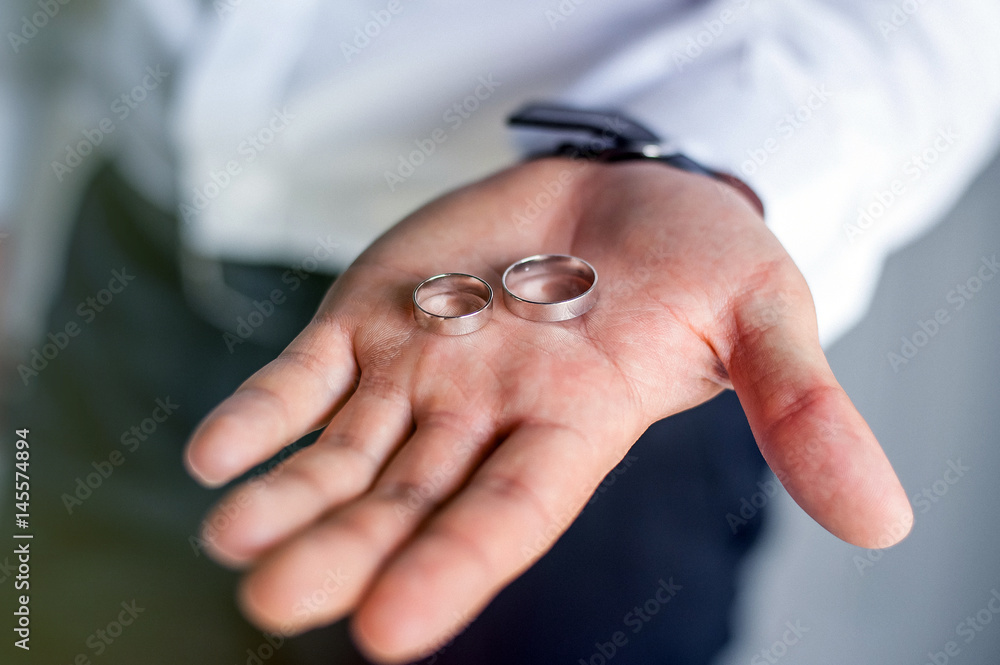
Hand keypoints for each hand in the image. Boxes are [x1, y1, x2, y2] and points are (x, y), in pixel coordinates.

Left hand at [184, 158, 912, 662]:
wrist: (629, 193)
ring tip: (230, 539)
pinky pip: (307, 373)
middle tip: (276, 601)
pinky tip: (216, 451)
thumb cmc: (701, 262)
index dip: (455, 567)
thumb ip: (801, 408)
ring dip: (286, 495)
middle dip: (343, 551)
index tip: (389, 631)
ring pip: (343, 451)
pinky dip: (264, 409)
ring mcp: (421, 370)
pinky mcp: (374, 318)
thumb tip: (883, 517)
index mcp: (574, 429)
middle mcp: (485, 418)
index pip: (510, 515)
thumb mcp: (765, 316)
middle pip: (406, 499)